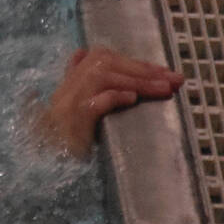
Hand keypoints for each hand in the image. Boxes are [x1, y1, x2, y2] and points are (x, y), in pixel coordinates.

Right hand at [34, 46, 182, 156]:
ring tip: (164, 90)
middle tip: (175, 80)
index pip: (103, 59)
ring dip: (137, 82)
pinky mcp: (71, 123)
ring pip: (102, 78)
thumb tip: (85, 55)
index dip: (136, 63)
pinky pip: (92, 103)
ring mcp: (67, 105)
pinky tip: (132, 99)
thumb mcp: (78, 110)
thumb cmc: (67, 141)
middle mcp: (67, 89)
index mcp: (70, 83)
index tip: (166, 72)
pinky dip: (112, 97)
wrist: (48, 168)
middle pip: (105, 64)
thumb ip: (86, 86)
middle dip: (144, 70)